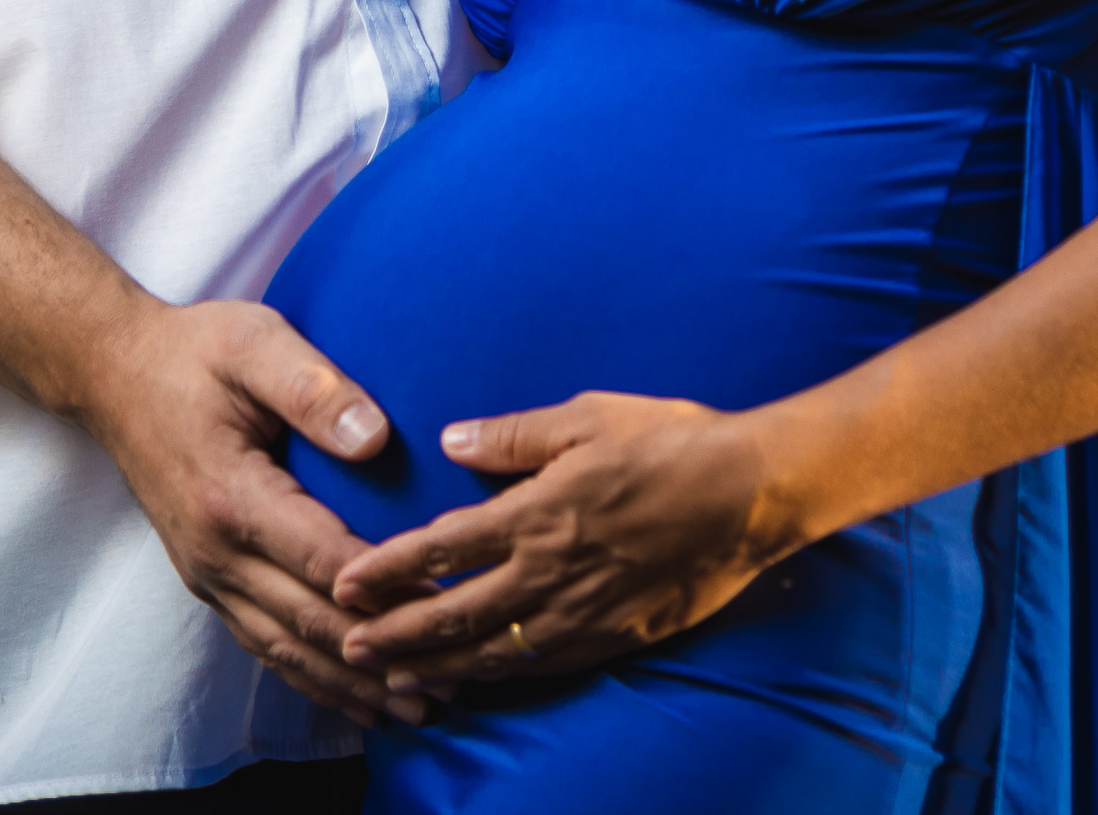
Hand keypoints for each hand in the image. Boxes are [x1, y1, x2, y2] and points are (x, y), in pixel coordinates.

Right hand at [71, 299, 423, 726]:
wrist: (113, 376)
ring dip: (353, 685)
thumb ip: (313, 387)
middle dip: (384, 657)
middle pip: (311, 621)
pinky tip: (356, 699)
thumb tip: (375, 437)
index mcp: (232, 497)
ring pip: (288, 649)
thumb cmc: (192, 353)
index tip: (449, 610)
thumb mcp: (254, 343)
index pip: (325, 559)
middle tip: (455, 680)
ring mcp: (208, 575)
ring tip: (419, 710)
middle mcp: (216, 552)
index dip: (388, 591)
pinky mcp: (208, 581)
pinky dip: (312, 678)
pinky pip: (264, 645)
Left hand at [329, 392, 799, 691]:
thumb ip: (514, 435)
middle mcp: (552, 570)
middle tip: (350, 647)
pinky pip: (545, 665)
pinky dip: (501, 677)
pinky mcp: (617, 634)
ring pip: (495, 652)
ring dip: (438, 666)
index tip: (346, 583)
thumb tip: (452, 442)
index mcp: (539, 512)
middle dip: (397, 634)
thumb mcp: (589, 416)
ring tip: (396, 678)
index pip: (443, 549)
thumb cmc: (672, 443)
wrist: (751, 494)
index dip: (388, 569)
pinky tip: (477, 681)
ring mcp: (585, 610)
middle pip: (456, 613)